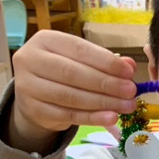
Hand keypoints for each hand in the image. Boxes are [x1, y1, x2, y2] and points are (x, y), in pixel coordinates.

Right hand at [10, 31, 136, 150]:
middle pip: (73, 73)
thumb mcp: (81, 60)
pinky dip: (92, 117)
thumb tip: (129, 65)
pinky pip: (67, 115)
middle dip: (106, 84)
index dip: (106, 62)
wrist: (35, 95)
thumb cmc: (63, 72)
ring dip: (103, 102)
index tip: (129, 73)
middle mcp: (30, 60)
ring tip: (126, 106)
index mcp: (45, 40)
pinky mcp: (33, 110)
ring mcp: (27, 86)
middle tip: (130, 92)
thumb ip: (104, 61)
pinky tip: (110, 117)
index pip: (79, 50)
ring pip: (70, 96)